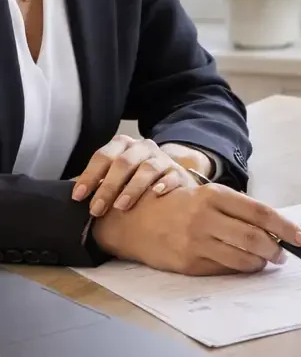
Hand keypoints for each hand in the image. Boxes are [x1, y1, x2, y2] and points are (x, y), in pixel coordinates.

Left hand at [72, 135, 195, 215]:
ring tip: (120, 207)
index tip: (78, 197)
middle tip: (96, 210)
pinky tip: (155, 195)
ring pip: (147, 168)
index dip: (89, 175)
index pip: (104, 155)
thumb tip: (67, 196)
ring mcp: (162, 159)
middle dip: (108, 186)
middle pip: (124, 162)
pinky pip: (171, 176)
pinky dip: (163, 184)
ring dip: (132, 188)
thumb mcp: (114, 173)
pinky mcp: (178, 173)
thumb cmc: (133, 178)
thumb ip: (96, 180)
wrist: (169, 175)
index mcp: (123, 146)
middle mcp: (143, 148)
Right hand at [91, 181, 300, 275]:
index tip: (300, 237)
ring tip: (268, 261)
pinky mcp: (188, 263)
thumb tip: (273, 227)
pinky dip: (240, 269)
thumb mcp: (208, 196)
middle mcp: (206, 218)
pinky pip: (223, 269)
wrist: (134, 219)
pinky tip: (247, 266)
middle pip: (254, 237)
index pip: (260, 212)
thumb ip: (237, 210)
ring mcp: (196, 242)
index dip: (284, 226)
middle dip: (276, 249)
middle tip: (285, 255)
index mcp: (215, 196)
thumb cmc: (180, 204)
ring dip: (261, 262)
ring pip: (241, 256)